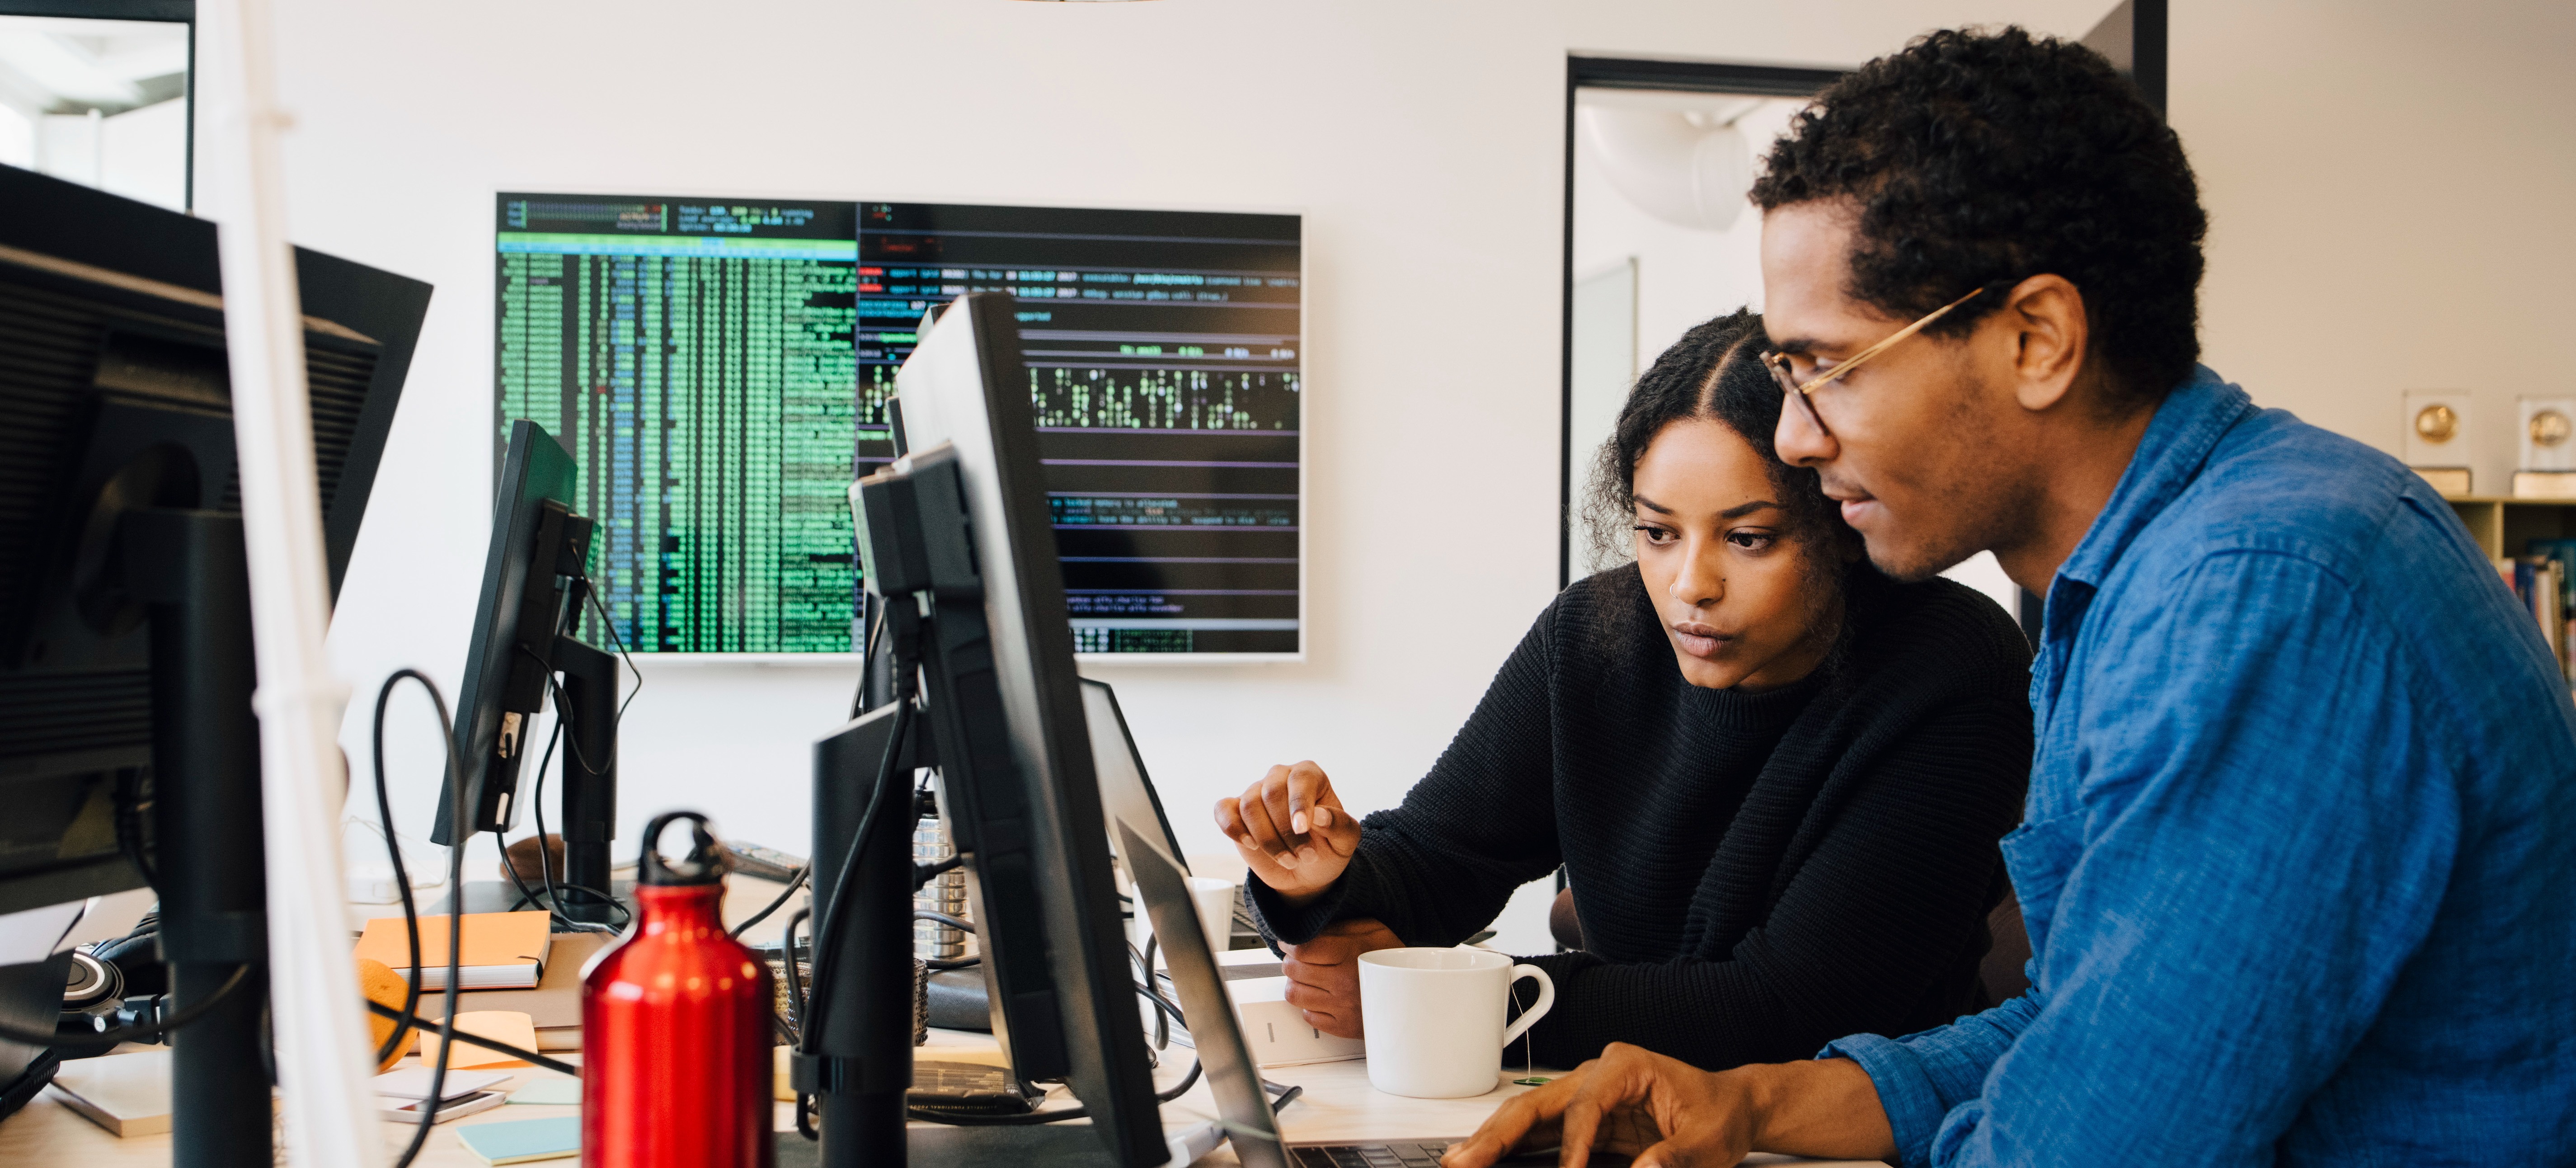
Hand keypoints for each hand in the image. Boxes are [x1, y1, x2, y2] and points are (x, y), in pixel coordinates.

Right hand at [1213, 761, 1360, 903]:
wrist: (1306, 872)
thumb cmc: (1327, 849)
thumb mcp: (1345, 841)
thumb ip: (1339, 825)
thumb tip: (1319, 815)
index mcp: (1309, 776)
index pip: (1300, 779)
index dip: (1299, 804)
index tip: (1302, 829)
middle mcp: (1280, 778)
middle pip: (1272, 793)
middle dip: (1286, 831)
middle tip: (1303, 856)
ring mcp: (1255, 793)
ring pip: (1250, 806)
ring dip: (1268, 839)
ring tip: (1289, 860)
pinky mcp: (1235, 811)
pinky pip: (1223, 810)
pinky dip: (1233, 828)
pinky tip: (1251, 844)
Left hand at [1280, 918, 1402, 1038]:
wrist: (1415, 991)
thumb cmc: (1391, 958)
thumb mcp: (1372, 930)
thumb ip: (1339, 927)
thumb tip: (1308, 929)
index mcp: (1350, 955)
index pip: (1302, 949)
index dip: (1289, 944)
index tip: (1288, 943)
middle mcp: (1344, 983)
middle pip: (1294, 971)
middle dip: (1291, 961)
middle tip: (1297, 958)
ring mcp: (1342, 1008)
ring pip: (1295, 995)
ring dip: (1295, 983)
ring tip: (1306, 977)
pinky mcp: (1343, 1027)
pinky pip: (1308, 1016)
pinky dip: (1309, 1005)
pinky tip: (1321, 996)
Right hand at [1440, 1047, 1894, 1167]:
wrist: (1731, 1105)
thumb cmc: (1720, 1115)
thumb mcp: (1710, 1142)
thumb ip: (1675, 1158)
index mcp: (1625, 1067)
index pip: (1584, 1106)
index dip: (1573, 1145)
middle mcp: (1596, 1073)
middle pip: (1536, 1103)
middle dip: (1496, 1133)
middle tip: (1463, 1160)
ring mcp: (1584, 1092)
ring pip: (1527, 1114)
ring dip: (1492, 1139)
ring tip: (1459, 1160)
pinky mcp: (1581, 1116)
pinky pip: (1538, 1131)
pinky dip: (1510, 1146)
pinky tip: (1484, 1158)